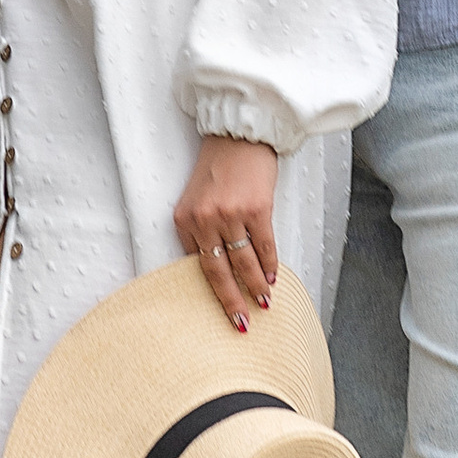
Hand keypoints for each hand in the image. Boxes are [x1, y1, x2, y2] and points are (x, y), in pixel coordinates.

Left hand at [174, 134, 279, 327]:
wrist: (240, 134)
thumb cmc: (219, 165)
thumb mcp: (197, 197)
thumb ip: (200, 229)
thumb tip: (216, 264)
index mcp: (184, 219)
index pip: (195, 263)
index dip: (210, 287)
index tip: (221, 306)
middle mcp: (205, 219)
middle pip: (217, 271)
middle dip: (230, 301)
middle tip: (240, 323)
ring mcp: (231, 215)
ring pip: (243, 262)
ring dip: (255, 286)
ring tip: (263, 302)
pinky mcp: (257, 209)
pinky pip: (264, 246)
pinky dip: (270, 264)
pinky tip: (273, 277)